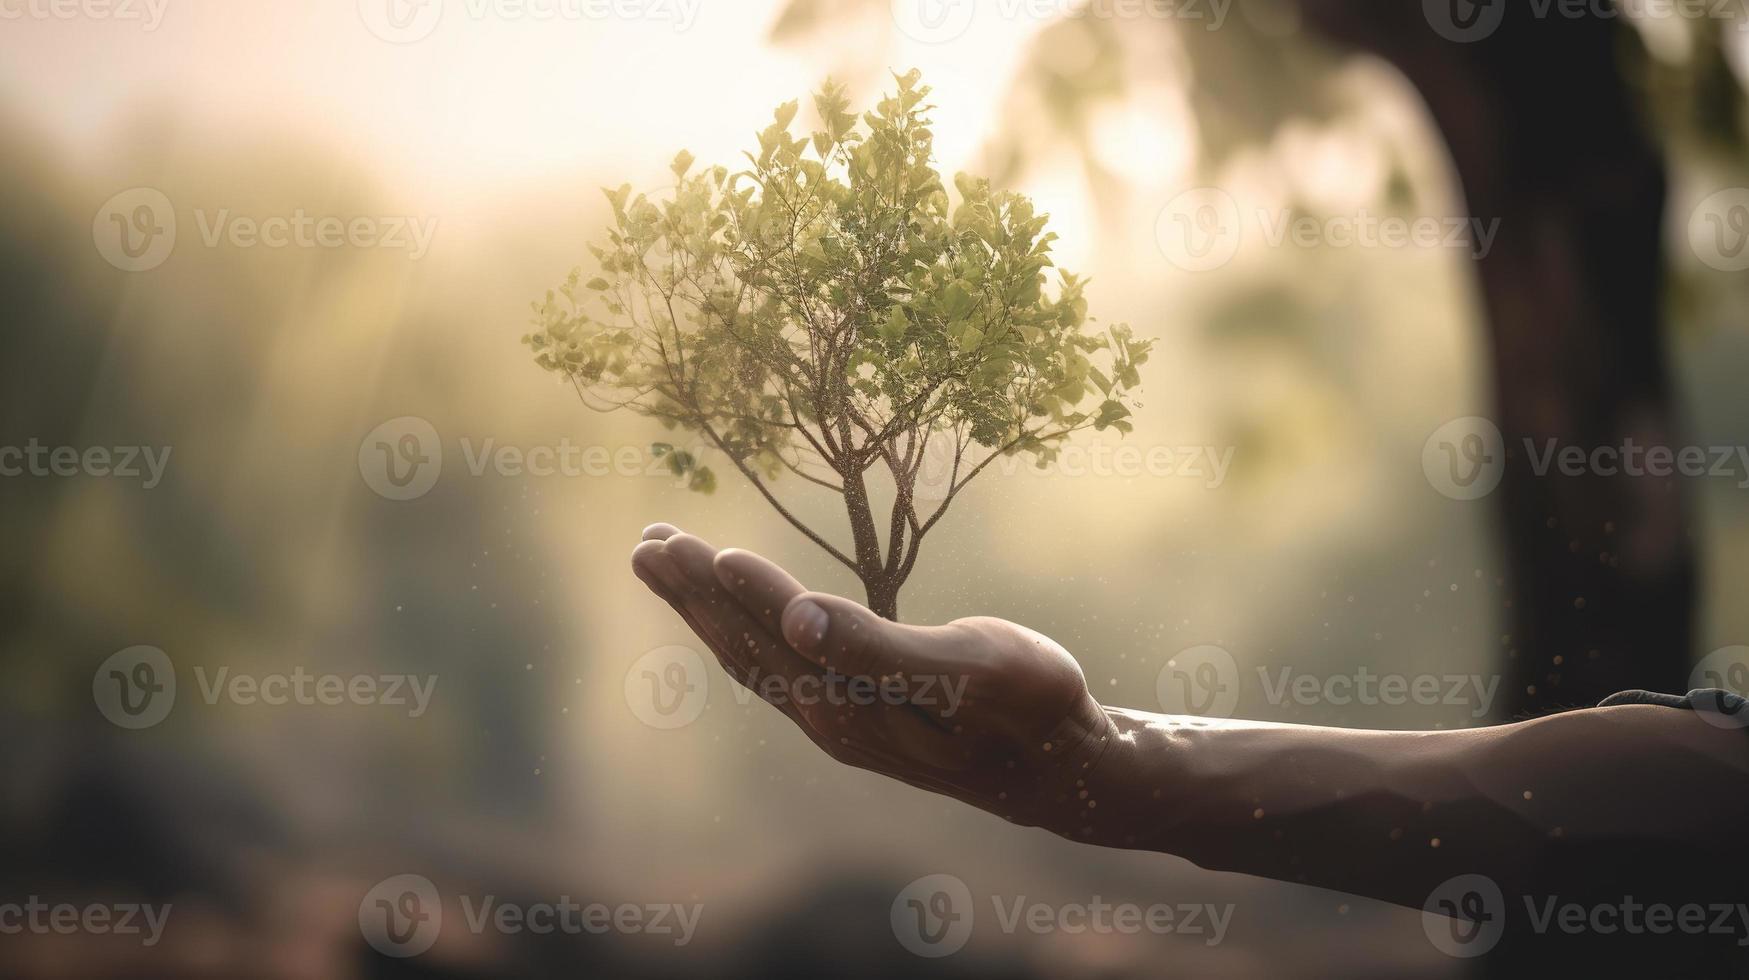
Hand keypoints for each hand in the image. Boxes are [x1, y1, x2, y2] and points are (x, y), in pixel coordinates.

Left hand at [630, 524, 1125, 838]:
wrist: (1061, 767)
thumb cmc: (1030, 705)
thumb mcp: (970, 668)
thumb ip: (877, 648)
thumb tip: (799, 621)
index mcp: (855, 701)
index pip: (779, 633)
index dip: (736, 588)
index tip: (689, 543)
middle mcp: (830, 719)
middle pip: (747, 646)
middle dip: (694, 591)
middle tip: (647, 539)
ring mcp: (836, 723)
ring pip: (752, 657)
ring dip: (704, 609)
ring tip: (663, 561)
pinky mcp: (849, 720)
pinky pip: (773, 669)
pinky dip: (738, 631)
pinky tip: (725, 617)